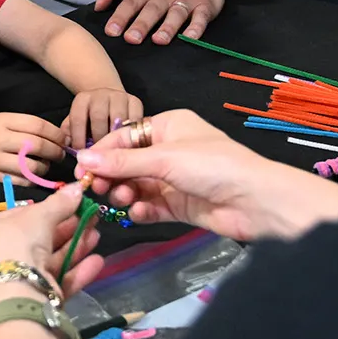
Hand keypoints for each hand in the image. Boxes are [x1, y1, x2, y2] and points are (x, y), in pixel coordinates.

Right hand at [0, 112, 63, 182]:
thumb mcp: (5, 121)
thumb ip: (29, 127)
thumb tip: (60, 139)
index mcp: (3, 121)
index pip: (38, 126)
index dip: (56, 134)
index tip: (64, 140)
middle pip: (36, 145)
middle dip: (55, 151)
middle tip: (60, 154)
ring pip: (30, 166)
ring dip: (45, 167)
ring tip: (46, 165)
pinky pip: (21, 181)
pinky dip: (33, 179)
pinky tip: (35, 175)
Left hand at [0, 183, 104, 301]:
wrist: (16, 293)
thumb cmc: (14, 243)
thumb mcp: (37, 215)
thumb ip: (58, 203)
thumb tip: (78, 187)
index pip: (10, 218)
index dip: (40, 211)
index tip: (64, 206)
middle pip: (31, 242)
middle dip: (64, 230)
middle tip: (87, 219)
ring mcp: (6, 286)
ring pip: (43, 263)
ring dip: (73, 249)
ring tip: (96, 235)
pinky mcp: (25, 304)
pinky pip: (50, 284)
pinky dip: (74, 273)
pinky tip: (96, 261)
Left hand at [61, 88, 142, 150]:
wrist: (109, 101)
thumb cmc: (90, 119)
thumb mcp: (75, 124)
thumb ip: (69, 135)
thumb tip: (67, 147)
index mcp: (82, 99)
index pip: (78, 118)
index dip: (79, 139)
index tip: (82, 155)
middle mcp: (100, 94)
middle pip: (99, 117)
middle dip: (99, 139)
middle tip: (100, 156)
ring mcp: (120, 96)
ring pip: (119, 119)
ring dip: (118, 138)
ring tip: (116, 152)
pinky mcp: (136, 101)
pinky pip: (136, 120)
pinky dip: (133, 134)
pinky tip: (129, 145)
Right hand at [78, 109, 337, 242]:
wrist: (255, 201)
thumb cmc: (213, 166)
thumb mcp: (164, 159)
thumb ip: (123, 161)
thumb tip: (83, 158)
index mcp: (169, 125)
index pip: (125, 136)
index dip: (103, 152)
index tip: (82, 171)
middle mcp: (170, 150)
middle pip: (128, 162)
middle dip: (112, 176)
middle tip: (96, 190)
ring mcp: (175, 179)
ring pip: (137, 186)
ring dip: (125, 194)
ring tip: (122, 201)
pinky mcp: (180, 205)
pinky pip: (151, 206)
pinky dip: (142, 210)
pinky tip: (138, 213)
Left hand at [93, 0, 223, 45]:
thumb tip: (97, 5)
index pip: (130, 3)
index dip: (121, 17)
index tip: (112, 31)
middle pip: (152, 10)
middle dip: (142, 24)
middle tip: (132, 39)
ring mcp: (184, 0)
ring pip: (176, 13)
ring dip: (168, 27)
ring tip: (159, 40)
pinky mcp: (203, 6)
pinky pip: (201, 17)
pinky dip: (197, 27)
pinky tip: (191, 37)